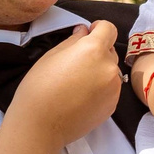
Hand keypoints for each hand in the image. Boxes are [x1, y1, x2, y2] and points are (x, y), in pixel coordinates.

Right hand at [3, 19, 123, 146]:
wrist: (41, 125)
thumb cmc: (39, 87)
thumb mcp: (51, 56)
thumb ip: (73, 40)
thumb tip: (84, 31)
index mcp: (93, 50)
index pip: (109, 29)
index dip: (99, 28)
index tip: (91, 32)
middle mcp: (109, 67)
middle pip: (110, 51)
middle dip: (97, 52)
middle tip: (76, 62)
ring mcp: (114, 88)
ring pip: (110, 71)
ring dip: (99, 71)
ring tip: (77, 83)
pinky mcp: (112, 105)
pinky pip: (110, 89)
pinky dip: (100, 88)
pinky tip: (81, 96)